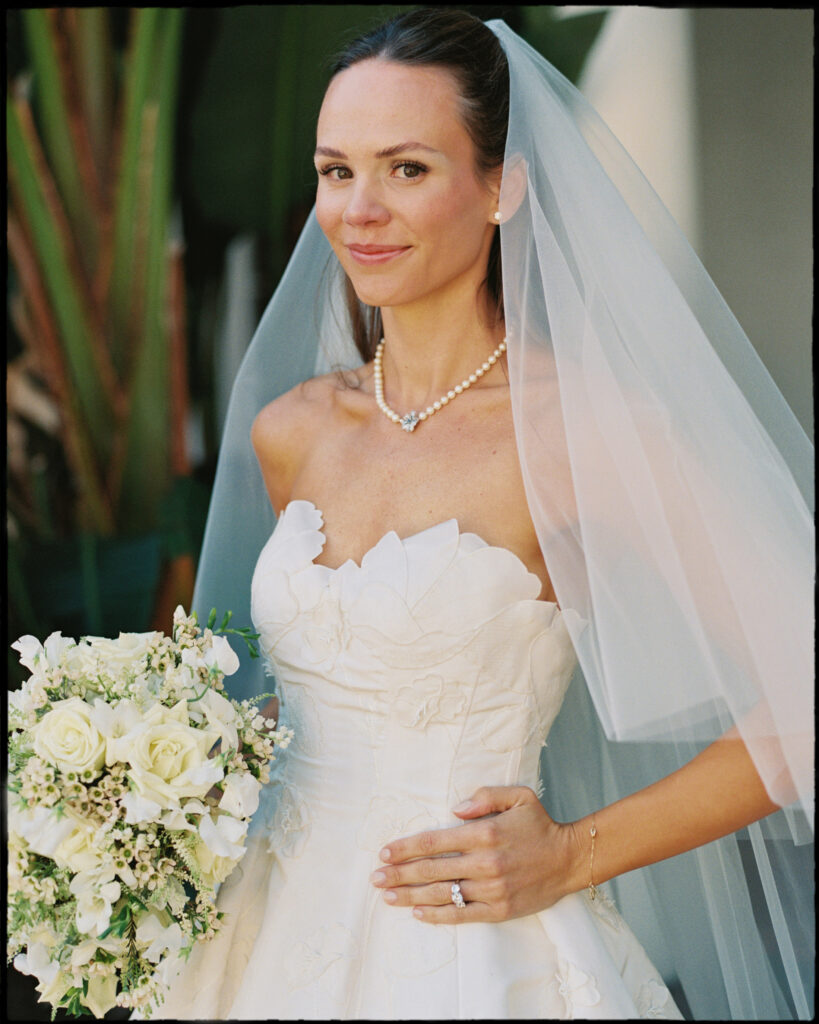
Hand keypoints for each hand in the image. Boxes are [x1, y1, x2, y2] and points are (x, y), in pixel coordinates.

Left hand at [369, 786, 581, 923]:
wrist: (569, 859)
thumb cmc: (540, 825)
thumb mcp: (519, 796)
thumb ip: (485, 796)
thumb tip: (454, 809)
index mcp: (485, 833)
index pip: (435, 841)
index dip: (406, 847)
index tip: (384, 853)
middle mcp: (485, 863)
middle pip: (432, 870)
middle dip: (399, 874)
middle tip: (375, 878)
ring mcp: (492, 889)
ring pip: (443, 894)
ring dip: (411, 896)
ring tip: (388, 896)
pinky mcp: (499, 910)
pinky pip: (462, 915)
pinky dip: (438, 915)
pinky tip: (418, 913)